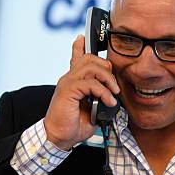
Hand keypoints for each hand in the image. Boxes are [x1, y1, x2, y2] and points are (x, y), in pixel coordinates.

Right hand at [44, 35, 119, 149]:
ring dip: (107, 80)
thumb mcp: (92, 108)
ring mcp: (67, 82)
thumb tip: (112, 92)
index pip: (76, 57)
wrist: (60, 137)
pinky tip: (108, 101)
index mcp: (74, 81)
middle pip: (90, 58)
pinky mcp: (68, 90)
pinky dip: (103, 92)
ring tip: (113, 94)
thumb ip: (99, 96)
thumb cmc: (74, 124)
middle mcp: (69, 78)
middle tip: (114, 86)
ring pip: (91, 67)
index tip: (83, 37)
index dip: (80, 45)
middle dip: (107, 69)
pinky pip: (90, 83)